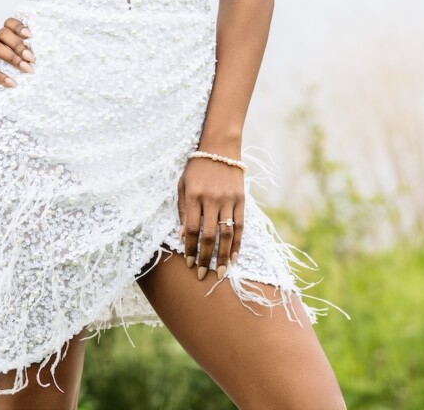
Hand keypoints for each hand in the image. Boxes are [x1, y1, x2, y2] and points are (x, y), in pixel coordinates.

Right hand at [0, 17, 34, 99]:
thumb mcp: (10, 62)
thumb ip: (23, 58)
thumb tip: (46, 60)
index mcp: (2, 40)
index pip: (8, 24)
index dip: (19, 26)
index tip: (31, 36)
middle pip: (3, 33)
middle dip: (19, 45)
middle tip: (32, 59)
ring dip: (13, 58)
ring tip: (27, 69)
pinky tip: (12, 83)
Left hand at [177, 154, 244, 281]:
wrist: (219, 147)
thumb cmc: (196, 167)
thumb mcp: (183, 185)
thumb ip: (183, 211)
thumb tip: (183, 237)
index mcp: (194, 195)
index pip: (192, 229)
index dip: (191, 249)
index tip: (189, 264)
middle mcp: (211, 199)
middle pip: (209, 235)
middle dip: (206, 258)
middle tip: (203, 275)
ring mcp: (228, 199)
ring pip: (226, 233)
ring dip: (223, 256)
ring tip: (221, 273)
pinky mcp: (241, 199)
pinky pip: (240, 225)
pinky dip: (238, 243)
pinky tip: (235, 257)